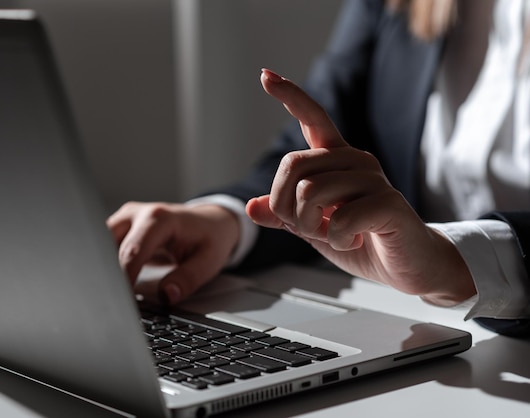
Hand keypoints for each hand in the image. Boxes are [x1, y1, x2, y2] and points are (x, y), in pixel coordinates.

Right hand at [106, 202, 239, 303]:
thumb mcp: (208, 261)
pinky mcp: (120, 228)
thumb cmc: (210, 238)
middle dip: (107, 273)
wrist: (210, 221)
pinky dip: (105, 265)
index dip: (124, 277)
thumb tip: (167, 295)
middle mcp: (138, 214)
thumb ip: (187, 279)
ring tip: (108, 294)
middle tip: (111, 301)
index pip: (132, 251)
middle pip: (108, 245)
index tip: (122, 300)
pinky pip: (104, 247)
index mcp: (160, 218)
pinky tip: (109, 284)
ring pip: (100, 244)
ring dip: (103, 268)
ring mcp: (126, 219)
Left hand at [246, 69, 475, 305]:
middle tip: (307, 227)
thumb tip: (250, 207)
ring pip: (310, 192)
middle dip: (285, 206)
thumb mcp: (313, 229)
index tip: (265, 75)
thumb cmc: (360, 240)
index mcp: (336, 160)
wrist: (407, 265)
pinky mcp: (388, 202)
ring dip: (309, 226)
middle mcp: (355, 160)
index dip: (290, 96)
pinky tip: (355, 241)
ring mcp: (373, 178)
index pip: (313, 118)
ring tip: (333, 235)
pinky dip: (336, 240)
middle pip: (292, 165)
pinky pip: (338, 221)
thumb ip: (285, 216)